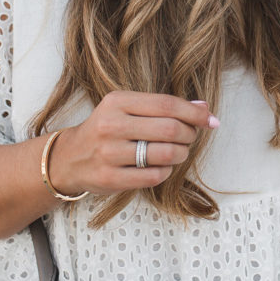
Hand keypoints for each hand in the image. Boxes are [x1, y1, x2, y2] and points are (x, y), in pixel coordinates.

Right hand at [48, 92, 217, 196]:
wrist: (69, 159)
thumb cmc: (105, 130)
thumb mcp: (126, 109)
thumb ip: (161, 107)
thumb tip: (203, 108)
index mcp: (117, 102)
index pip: (166, 105)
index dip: (194, 113)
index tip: (210, 119)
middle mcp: (111, 125)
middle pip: (170, 129)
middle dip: (190, 134)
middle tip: (191, 137)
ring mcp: (109, 153)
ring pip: (166, 154)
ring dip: (181, 154)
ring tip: (178, 152)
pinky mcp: (110, 178)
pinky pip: (155, 176)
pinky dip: (166, 171)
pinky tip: (161, 166)